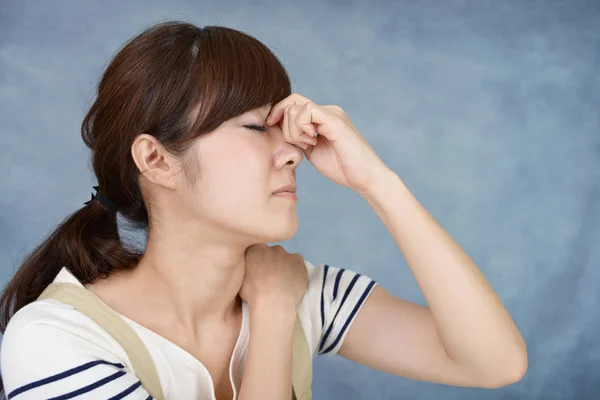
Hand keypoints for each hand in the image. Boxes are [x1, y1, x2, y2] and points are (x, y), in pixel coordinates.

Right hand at [240, 244, 307, 307]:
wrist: (273, 301)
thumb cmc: (253, 292)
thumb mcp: (241, 277)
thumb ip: (246, 267)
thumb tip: (250, 267)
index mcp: (254, 249)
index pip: (256, 250)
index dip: (257, 261)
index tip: (257, 270)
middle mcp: (271, 248)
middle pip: (270, 253)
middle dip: (270, 262)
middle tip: (269, 277)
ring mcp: (286, 254)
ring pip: (284, 257)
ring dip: (283, 265)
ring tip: (281, 280)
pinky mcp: (299, 261)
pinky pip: (297, 261)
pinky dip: (295, 268)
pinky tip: (292, 278)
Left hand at [266, 93, 390, 195]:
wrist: (365, 179)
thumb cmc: (342, 168)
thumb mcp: (311, 151)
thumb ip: (298, 138)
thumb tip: (276, 129)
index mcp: (322, 117)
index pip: (293, 103)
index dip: (277, 113)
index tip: (270, 128)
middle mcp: (328, 110)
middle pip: (291, 103)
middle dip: (285, 125)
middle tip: (300, 144)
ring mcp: (332, 114)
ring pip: (296, 108)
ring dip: (294, 130)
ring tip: (309, 144)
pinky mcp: (335, 121)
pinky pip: (307, 112)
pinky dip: (301, 128)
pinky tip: (311, 141)